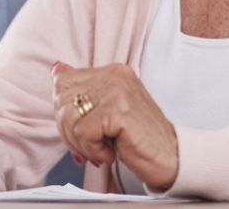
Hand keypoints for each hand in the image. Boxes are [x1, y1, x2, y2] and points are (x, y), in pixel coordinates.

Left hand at [52, 62, 177, 191]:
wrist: (172, 158)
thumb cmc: (138, 138)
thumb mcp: (108, 110)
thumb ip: (84, 90)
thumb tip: (57, 69)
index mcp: (111, 71)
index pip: (63, 82)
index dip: (64, 113)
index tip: (81, 132)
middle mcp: (114, 75)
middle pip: (62, 99)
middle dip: (68, 131)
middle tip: (90, 146)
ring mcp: (117, 90)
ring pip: (69, 117)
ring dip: (80, 143)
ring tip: (101, 149)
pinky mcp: (119, 111)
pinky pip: (83, 132)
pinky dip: (93, 149)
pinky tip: (110, 152)